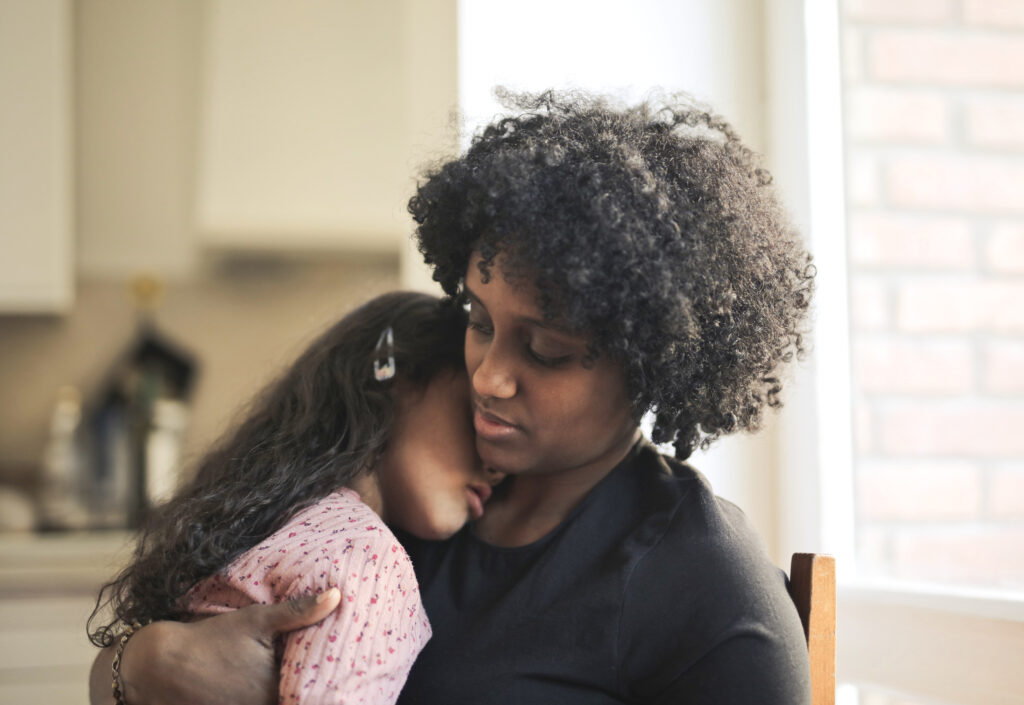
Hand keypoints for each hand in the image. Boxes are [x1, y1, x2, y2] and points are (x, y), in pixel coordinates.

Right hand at [89, 588, 340, 704]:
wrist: (159, 665)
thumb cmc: (212, 639)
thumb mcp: (256, 620)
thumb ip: (299, 612)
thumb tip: (338, 595)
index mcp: (274, 690)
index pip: (312, 693)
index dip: (325, 684)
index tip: (339, 673)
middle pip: (295, 699)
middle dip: (305, 688)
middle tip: (325, 675)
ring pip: (278, 701)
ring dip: (288, 692)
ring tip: (304, 681)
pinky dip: (269, 697)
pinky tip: (271, 686)